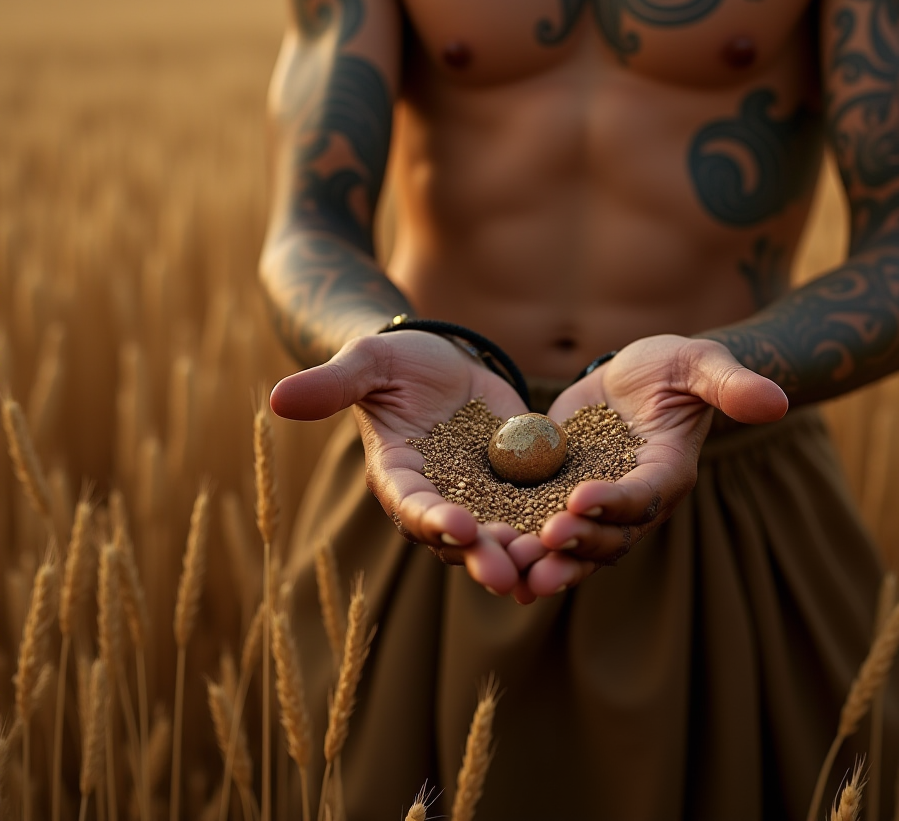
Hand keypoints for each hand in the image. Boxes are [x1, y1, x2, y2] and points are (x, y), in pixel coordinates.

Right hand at [270, 330, 530, 594]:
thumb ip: (332, 384)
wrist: (442, 360)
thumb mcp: (367, 362)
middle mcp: (438, 496)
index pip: (411, 504)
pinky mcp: (515, 483)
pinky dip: (554, 525)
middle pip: (459, 537)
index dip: (432, 518)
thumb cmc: (396, 361)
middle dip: (483, 557)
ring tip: (550, 568)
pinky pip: (535, 509)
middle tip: (511, 576)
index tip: (459, 526)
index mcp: (398, 476)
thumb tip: (276, 398)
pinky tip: (583, 536)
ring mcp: (479, 493)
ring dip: (523, 554)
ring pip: (501, 534)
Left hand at [513, 335, 787, 597]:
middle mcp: (634, 498)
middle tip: (540, 550)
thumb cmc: (676, 366)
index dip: (616, 501)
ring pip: (574, 543)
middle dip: (576, 546)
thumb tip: (775, 401)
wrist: (639, 376)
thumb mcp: (701, 364)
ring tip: (510, 567)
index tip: (580, 499)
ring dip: (544, 559)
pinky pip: (542, 522)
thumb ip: (731, 384)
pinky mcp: (563, 492)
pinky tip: (487, 548)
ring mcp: (597, 500)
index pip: (645, 496)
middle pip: (608, 536)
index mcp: (668, 473)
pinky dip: (521, 539)